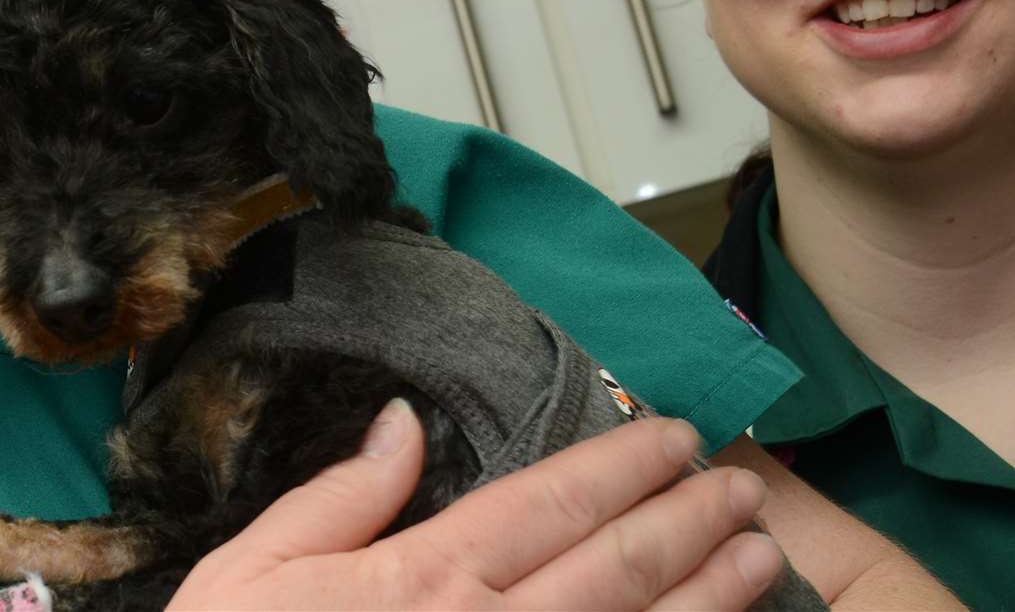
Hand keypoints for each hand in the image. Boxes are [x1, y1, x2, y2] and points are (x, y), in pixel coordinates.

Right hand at [169, 400, 783, 609]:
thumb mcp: (249, 572)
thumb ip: (337, 498)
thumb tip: (405, 420)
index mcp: (423, 578)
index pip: (546, 503)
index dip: (620, 465)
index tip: (675, 433)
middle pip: (613, 566)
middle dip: (688, 519)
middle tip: (746, 485)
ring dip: (710, 595)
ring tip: (765, 554)